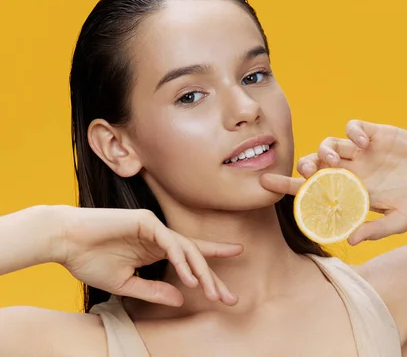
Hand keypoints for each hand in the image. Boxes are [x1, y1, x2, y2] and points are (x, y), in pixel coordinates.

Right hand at [55, 206, 242, 306]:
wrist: (63, 242)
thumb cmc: (89, 260)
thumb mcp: (126, 284)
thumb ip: (153, 291)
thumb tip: (181, 300)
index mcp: (154, 250)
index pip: (188, 260)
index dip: (208, 271)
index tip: (226, 288)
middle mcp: (159, 237)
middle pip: (194, 256)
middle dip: (212, 277)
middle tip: (229, 297)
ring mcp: (154, 226)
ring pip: (187, 248)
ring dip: (200, 271)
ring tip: (212, 292)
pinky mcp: (146, 220)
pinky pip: (170, 241)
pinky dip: (181, 259)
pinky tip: (189, 277)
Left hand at [261, 120, 406, 244]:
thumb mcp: (403, 220)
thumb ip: (378, 229)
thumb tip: (351, 241)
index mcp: (354, 193)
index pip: (314, 189)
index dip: (289, 186)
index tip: (266, 184)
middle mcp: (354, 171)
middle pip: (316, 164)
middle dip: (306, 165)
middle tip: (311, 171)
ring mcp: (364, 152)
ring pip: (330, 144)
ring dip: (325, 149)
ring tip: (337, 160)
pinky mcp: (377, 134)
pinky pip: (354, 128)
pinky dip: (353, 132)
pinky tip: (366, 142)